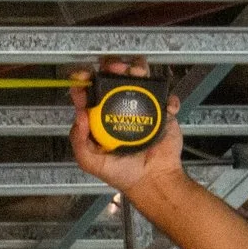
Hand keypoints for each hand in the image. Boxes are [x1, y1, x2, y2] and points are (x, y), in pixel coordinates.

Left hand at [69, 55, 193, 202]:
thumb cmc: (121, 173)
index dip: (85, 80)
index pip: (90, 92)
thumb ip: (79, 141)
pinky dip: (168, 98)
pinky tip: (165, 106)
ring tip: (136, 72)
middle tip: (114, 68)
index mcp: (99, 117)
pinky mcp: (162, 113)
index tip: (83, 76)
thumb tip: (80, 114)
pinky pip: (167, 98)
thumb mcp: (91, 161)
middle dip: (112, 67)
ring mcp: (142, 109)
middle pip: (115, 78)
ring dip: (138, 70)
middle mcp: (119, 108)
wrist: (152, 181)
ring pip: (140, 79)